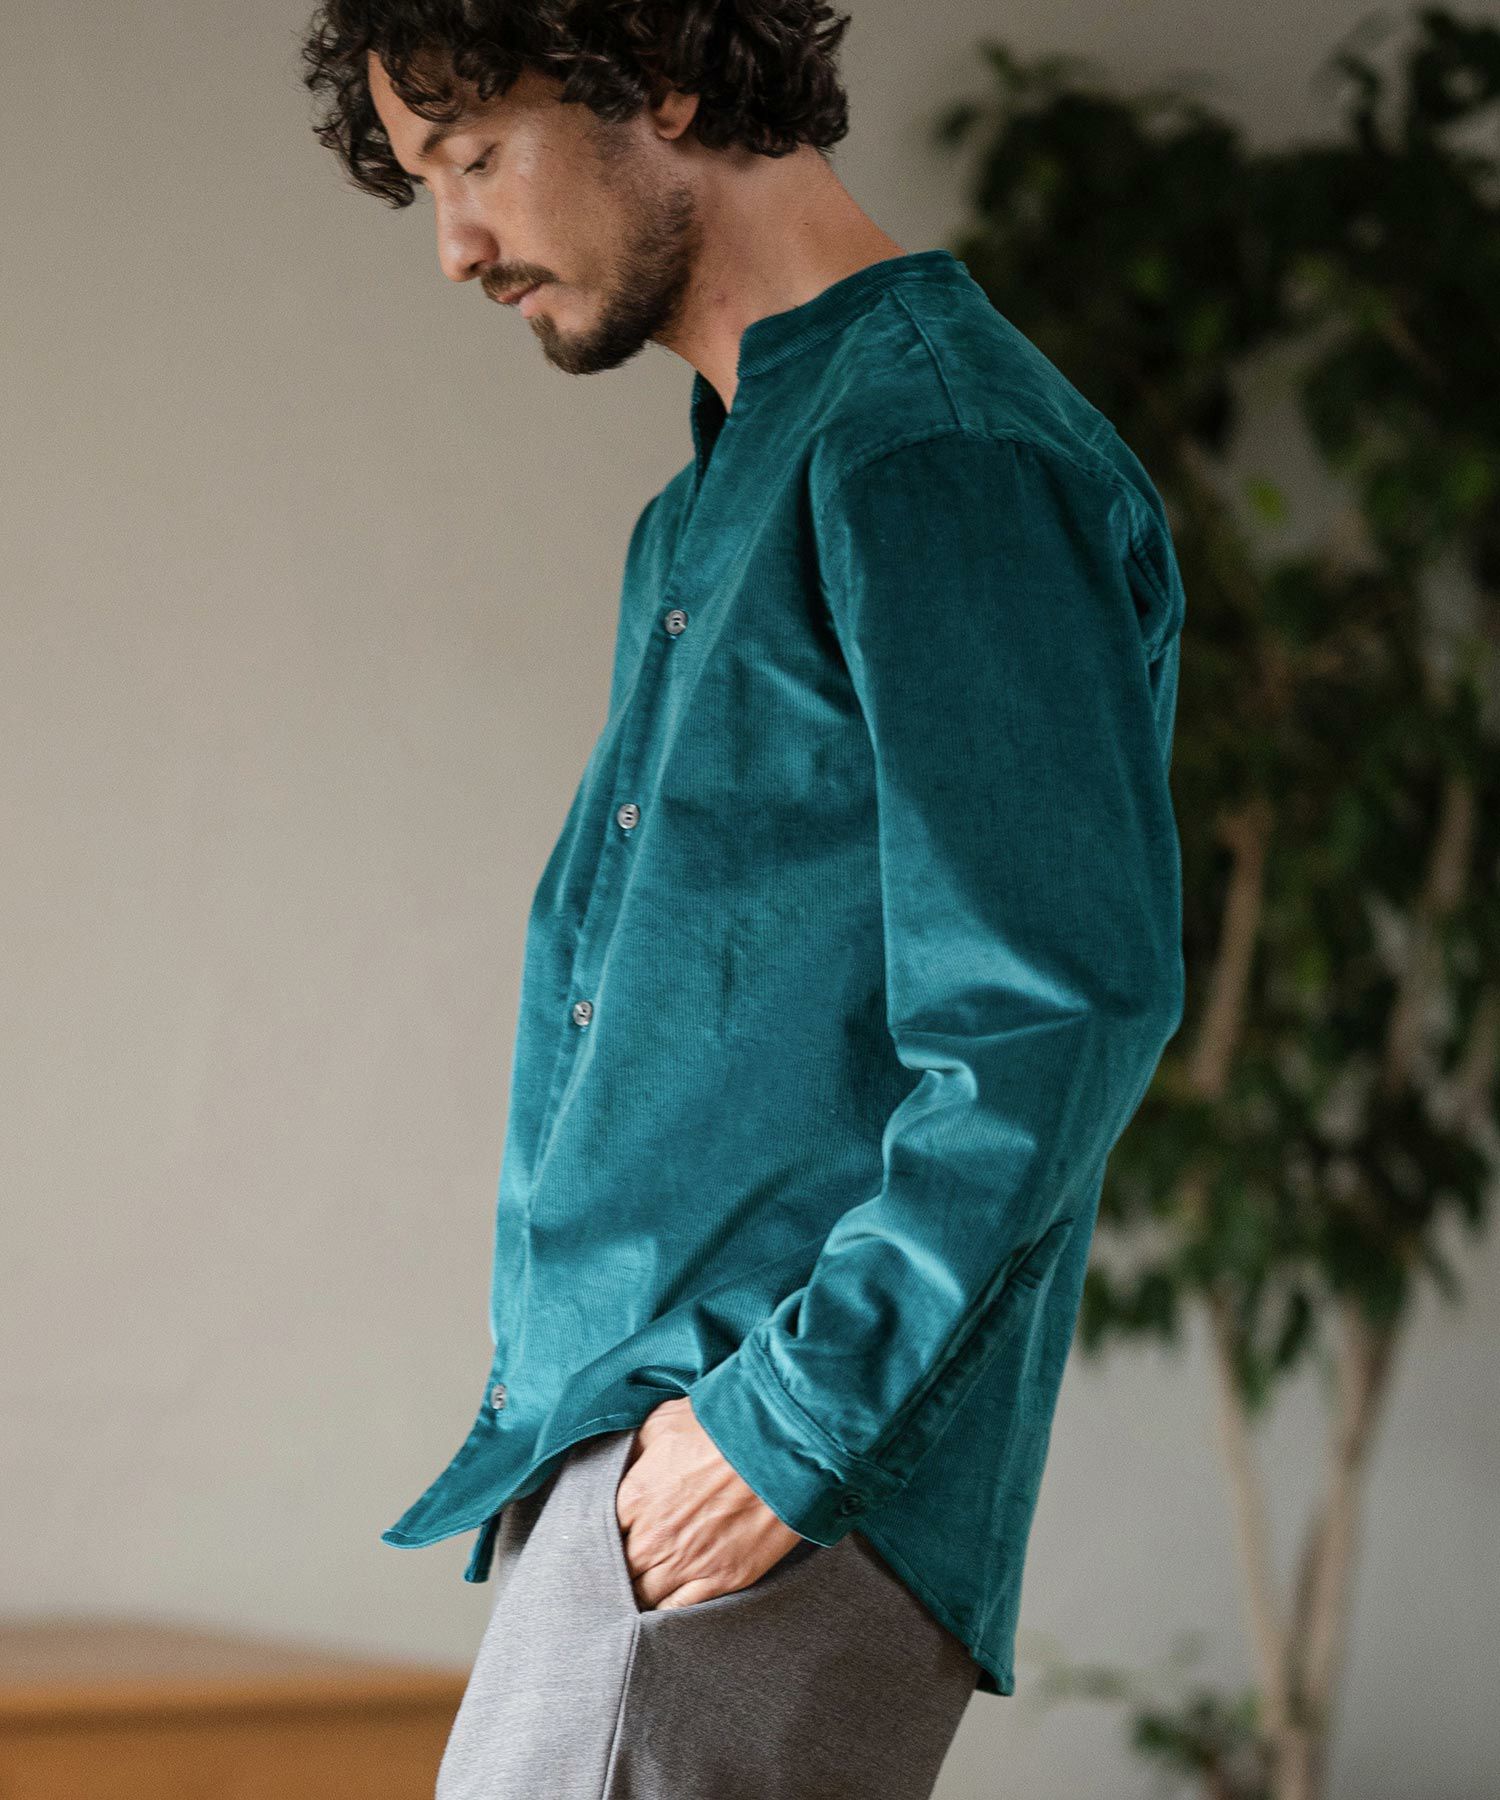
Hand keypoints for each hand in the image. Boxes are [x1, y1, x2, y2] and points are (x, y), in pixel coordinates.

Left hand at [614, 1395, 805, 1609]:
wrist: (779, 1444)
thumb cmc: (722, 1425)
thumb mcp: (664, 1421)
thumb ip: (634, 1448)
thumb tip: (620, 1461)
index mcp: (634, 1496)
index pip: (596, 1533)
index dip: (599, 1537)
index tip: (605, 1536)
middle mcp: (653, 1536)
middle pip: (616, 1571)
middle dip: (613, 1571)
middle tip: (614, 1569)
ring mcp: (687, 1562)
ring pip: (643, 1597)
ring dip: (637, 1594)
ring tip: (638, 1590)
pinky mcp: (720, 1579)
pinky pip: (680, 1611)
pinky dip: (667, 1614)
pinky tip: (663, 1609)